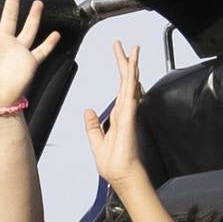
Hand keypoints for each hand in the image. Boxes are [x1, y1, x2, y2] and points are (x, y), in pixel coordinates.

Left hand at [0, 0, 60, 108]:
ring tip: (37, 2)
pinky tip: (55, 34)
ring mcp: (18, 52)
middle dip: (12, 1)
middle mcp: (4, 44)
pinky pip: (41, 51)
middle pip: (9, 17)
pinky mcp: (29, 63)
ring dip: (33, 16)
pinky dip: (49, 43)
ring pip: (27, 29)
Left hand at [83, 41, 145, 187]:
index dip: (121, 71)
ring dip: (132, 67)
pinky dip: (132, 83)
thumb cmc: (113, 164)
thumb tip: (88, 111)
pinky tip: (133, 72)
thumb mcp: (96, 141)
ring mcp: (128, 115)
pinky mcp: (128, 120)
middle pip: (126, 82)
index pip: (120, 88)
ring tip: (134, 50)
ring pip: (130, 85)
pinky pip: (130, 97)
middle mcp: (125, 112)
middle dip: (126, 62)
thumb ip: (92, 125)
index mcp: (118, 116)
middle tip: (126, 45)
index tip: (121, 56)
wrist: (120, 176)